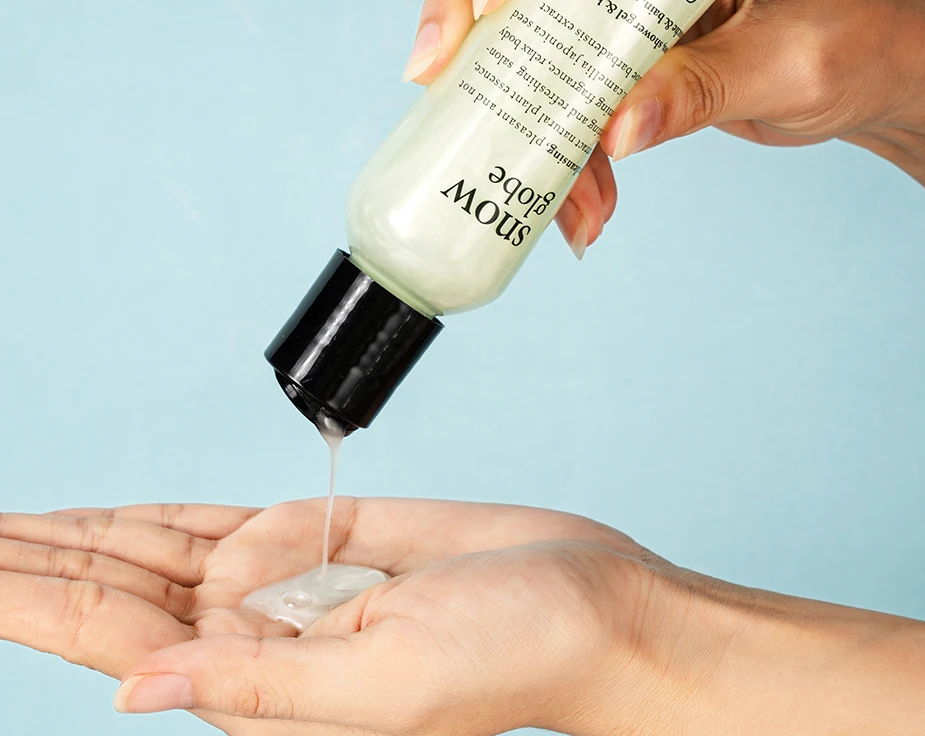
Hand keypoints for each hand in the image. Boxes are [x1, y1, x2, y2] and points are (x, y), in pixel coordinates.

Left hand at [4, 499, 924, 734]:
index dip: (36, 595)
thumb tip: (136, 688)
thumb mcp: (386, 684)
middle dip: (43, 559)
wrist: (585, 603)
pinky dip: (178, 519)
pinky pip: (241, 521)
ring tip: (18, 523)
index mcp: (261, 686)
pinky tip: (126, 520)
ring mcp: (297, 585)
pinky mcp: (337, 541)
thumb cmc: (509, 657)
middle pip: (126, 587)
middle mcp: (263, 637)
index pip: (116, 635)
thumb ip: (262, 684)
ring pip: (171, 550)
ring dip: (96, 534)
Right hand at [402, 0, 924, 246]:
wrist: (886, 68)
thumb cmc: (865, 38)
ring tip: (551, 190)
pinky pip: (566, 66)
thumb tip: (613, 133)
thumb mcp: (792, 64)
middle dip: (468, 8)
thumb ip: (704, 90)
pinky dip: (564, 135)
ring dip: (517, 98)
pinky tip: (579, 200)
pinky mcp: (626, 22)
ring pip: (531, 10)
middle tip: (433, 75)